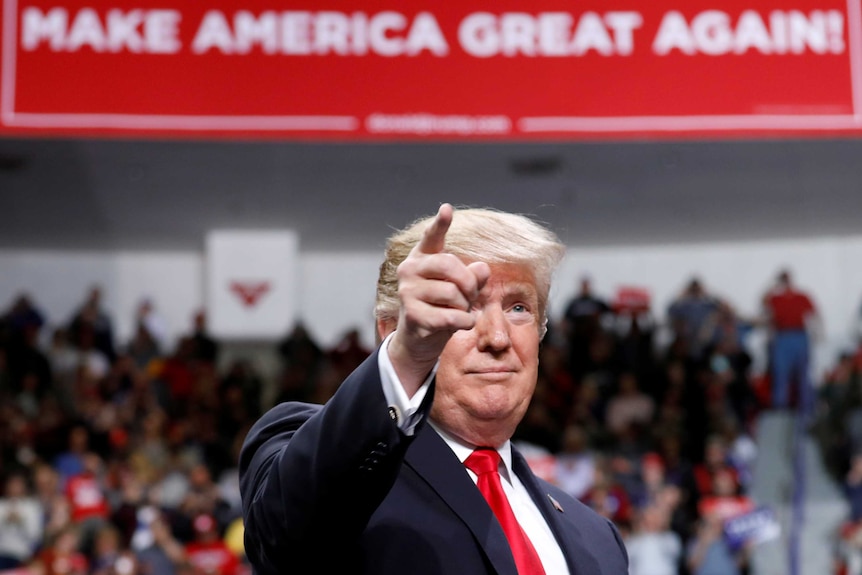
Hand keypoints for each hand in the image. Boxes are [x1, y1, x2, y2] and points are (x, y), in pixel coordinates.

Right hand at [388, 204, 490, 394]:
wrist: (418, 339)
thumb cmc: (441, 307)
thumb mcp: (460, 290)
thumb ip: (472, 277)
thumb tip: (482, 268)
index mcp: (422, 257)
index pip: (432, 237)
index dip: (440, 224)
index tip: (447, 209)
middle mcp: (410, 269)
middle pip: (450, 265)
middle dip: (469, 283)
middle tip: (470, 296)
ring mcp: (408, 291)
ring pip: (453, 293)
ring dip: (465, 306)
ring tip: (460, 311)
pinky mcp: (412, 314)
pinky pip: (451, 315)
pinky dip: (464, 321)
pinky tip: (462, 322)